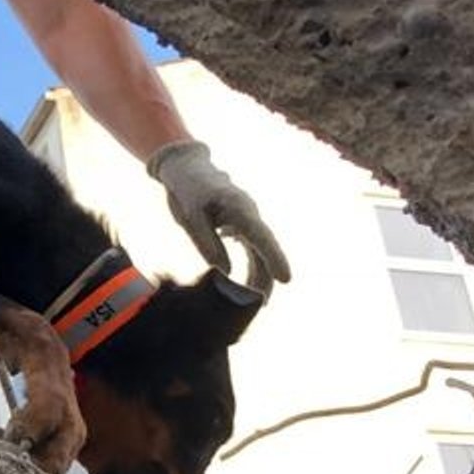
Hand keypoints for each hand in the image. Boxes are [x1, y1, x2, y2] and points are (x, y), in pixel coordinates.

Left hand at [147, 140, 290, 294]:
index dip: (275, 259)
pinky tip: (247, 285)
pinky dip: (251, 266)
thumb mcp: (190, 216)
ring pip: (259, 250)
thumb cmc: (187, 190)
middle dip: (267, 276)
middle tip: (263, 305)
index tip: (287, 280)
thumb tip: (225, 272)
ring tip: (257, 302)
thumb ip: (206, 242)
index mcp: (238, 208)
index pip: (261, 236)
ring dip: (259, 274)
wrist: (186, 168)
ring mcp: (246, 219)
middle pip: (264, 248)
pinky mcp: (239, 224)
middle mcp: (248, 214)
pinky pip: (251, 248)